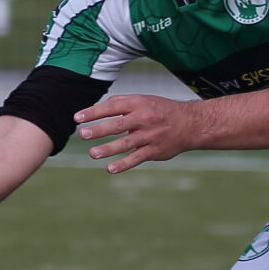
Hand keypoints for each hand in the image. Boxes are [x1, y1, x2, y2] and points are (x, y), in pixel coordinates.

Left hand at [74, 94, 203, 172]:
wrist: (191, 124)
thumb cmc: (161, 111)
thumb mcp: (143, 100)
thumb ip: (120, 102)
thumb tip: (96, 107)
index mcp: (138, 104)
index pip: (111, 107)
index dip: (93, 112)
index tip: (77, 118)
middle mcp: (143, 119)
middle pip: (117, 124)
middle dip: (98, 130)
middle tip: (82, 134)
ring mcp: (149, 136)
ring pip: (126, 143)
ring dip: (108, 149)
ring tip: (92, 154)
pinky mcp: (155, 151)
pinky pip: (137, 158)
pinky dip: (124, 164)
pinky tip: (110, 169)